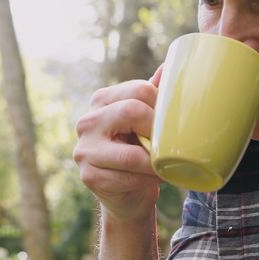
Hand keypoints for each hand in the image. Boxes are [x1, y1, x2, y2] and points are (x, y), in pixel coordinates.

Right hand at [73, 68, 164, 222]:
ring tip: (170, 166)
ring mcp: (84, 150)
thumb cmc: (138, 151)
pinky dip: (148, 180)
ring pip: (131, 154)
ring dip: (156, 163)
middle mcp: (87, 122)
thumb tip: (171, 65)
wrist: (126, 193)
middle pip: (131, 111)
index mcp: (102, 101)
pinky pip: (128, 178)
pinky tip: (156, 179)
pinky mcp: (89, 177)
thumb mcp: (145, 121)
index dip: (162, 105)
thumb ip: (154, 95)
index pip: (138, 90)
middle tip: (173, 145)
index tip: (174, 122)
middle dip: (158, 131)